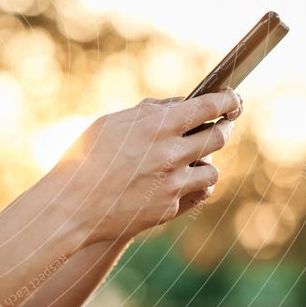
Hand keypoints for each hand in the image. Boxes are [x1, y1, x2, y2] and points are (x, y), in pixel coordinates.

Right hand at [39, 89, 241, 247]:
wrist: (71, 205)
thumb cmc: (84, 158)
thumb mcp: (111, 123)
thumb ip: (147, 112)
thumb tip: (177, 105)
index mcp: (157, 126)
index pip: (209, 106)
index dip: (227, 100)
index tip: (234, 98)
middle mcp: (172, 153)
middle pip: (219, 137)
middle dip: (223, 128)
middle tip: (220, 125)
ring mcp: (174, 184)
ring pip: (212, 170)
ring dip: (205, 162)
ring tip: (192, 159)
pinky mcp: (170, 208)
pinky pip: (196, 193)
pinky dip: (191, 186)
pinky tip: (178, 181)